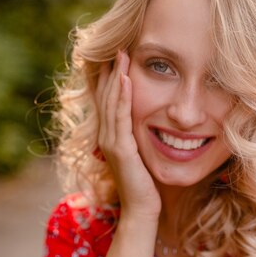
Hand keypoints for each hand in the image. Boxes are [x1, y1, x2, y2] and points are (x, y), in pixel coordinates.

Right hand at [95, 51, 160, 221]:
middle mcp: (106, 136)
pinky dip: (122, 96)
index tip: (119, 55)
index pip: (109, 100)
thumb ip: (140, 138)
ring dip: (116, 76)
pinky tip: (125, 79)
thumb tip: (150, 122)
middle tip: (118, 45)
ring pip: (111, 102)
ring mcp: (110, 142)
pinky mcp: (120, 149)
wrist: (142, 210)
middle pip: (106, 96)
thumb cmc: (145, 185)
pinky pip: (121, 117)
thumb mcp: (142, 155)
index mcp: (111, 136)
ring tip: (122, 53)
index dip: (111, 77)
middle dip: (112, 70)